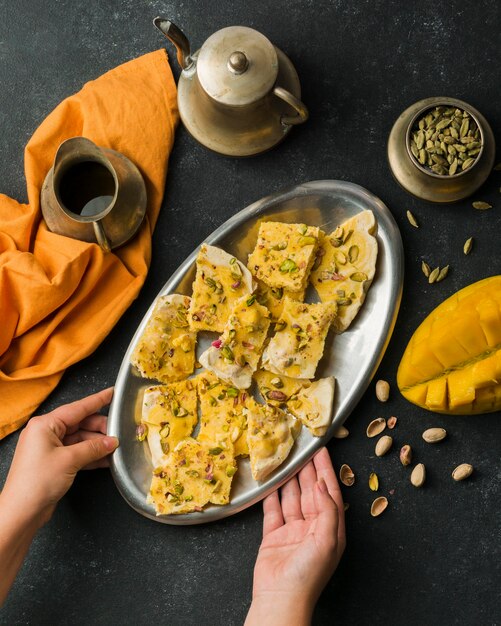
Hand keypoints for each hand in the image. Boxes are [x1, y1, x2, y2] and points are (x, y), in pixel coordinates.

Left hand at [1, 387, 117, 527]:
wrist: (22, 512)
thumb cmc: (37, 482)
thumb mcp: (70, 460)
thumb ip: (94, 447)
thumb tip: (112, 441)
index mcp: (45, 425)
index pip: (77, 408)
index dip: (97, 400)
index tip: (112, 393)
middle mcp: (45, 433)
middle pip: (80, 424)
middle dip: (100, 429)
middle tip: (118, 432)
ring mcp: (49, 448)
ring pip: (80, 439)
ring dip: (97, 444)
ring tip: (115, 448)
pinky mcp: (53, 463)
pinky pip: (77, 453)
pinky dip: (91, 456)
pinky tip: (106, 460)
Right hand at [245, 447, 344, 625]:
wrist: (281, 599)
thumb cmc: (308, 576)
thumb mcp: (327, 540)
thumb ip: (327, 509)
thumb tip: (322, 484)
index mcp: (330, 529)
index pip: (330, 492)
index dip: (326, 470)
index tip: (321, 451)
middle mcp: (313, 528)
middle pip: (311, 492)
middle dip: (308, 471)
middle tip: (302, 449)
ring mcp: (292, 532)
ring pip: (292, 498)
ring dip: (290, 479)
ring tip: (286, 460)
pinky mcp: (273, 536)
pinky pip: (273, 511)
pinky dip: (272, 496)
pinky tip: (271, 482)